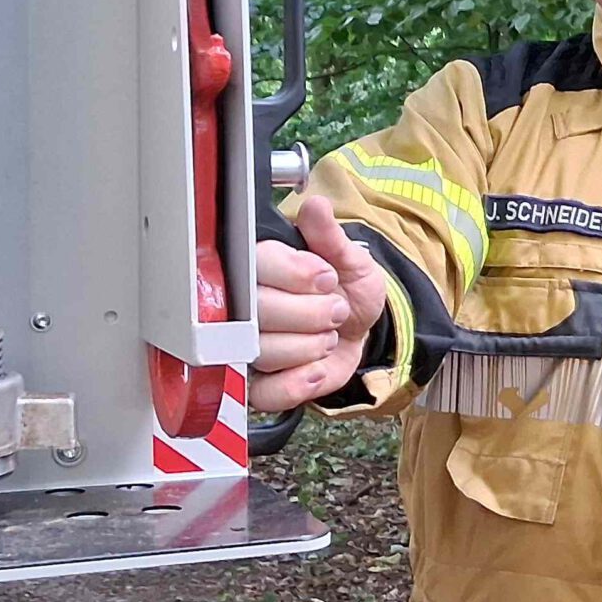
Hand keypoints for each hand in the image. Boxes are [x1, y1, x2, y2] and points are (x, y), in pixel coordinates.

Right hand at [253, 195, 388, 412]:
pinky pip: (263, 393)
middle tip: (336, 310)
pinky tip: (318, 369)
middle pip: (256, 312)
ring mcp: (245, 346)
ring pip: (261, 351)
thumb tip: (315, 207)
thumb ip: (331, 238)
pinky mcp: (258, 384)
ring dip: (308, 347)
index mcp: (259, 266)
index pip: (255, 264)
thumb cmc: (346, 289)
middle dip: (310, 314)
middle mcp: (243, 305)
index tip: (327, 278)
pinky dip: (296, 384)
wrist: (359, 329)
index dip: (295, 274)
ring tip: (329, 336)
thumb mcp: (350, 259)